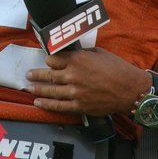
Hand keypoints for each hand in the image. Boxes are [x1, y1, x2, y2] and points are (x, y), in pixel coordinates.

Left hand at [26, 48, 149, 115]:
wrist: (129, 89)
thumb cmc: (117, 68)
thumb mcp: (99, 53)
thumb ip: (82, 53)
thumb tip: (72, 55)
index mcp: (78, 59)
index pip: (54, 59)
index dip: (50, 60)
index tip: (48, 61)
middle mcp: (73, 75)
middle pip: (49, 74)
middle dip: (36, 74)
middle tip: (28, 74)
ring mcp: (75, 91)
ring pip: (50, 90)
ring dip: (38, 89)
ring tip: (29, 88)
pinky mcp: (79, 106)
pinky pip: (58, 105)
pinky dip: (46, 105)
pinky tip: (38, 103)